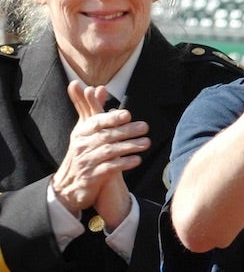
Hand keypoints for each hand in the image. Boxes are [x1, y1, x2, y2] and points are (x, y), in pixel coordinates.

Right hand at [52, 83, 149, 226]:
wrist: (69, 184)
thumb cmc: (82, 150)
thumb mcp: (84, 129)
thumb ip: (92, 107)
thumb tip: (98, 87)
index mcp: (80, 132)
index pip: (96, 122)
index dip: (111, 118)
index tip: (127, 115)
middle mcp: (81, 146)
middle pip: (106, 136)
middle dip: (126, 131)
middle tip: (145, 127)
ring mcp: (85, 162)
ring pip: (109, 152)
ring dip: (129, 146)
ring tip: (146, 143)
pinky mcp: (91, 177)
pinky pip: (108, 169)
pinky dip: (123, 163)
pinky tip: (137, 160)